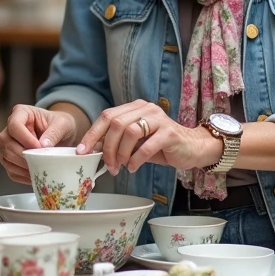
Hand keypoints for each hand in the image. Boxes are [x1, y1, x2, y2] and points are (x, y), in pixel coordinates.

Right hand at [0, 105, 77, 183]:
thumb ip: (54, 132)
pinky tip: (34, 176)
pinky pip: (10, 169)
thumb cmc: (61, 124)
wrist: (62, 134)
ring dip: (20, 166)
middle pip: (6, 141)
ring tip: (38, 170)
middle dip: (22, 154)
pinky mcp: (10, 157)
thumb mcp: (63, 124)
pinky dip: (21, 175)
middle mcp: (10, 127)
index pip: (14, 125)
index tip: (39, 147)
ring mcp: (8, 143)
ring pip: (5, 156)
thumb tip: (43, 145)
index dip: (25, 138)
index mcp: (21, 113)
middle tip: (38, 162)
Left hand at [77, 100, 221, 174]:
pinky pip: (146, 146)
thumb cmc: (161, 146)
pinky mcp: (170, 133)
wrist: (192, 148)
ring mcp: (159, 119)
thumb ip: (118, 141)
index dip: (92, 134)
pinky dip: (136, 160)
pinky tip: (133, 168)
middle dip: (107, 148)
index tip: (82, 151)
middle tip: (108, 165)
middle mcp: (146, 108)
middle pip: (116, 123)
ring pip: (130, 132)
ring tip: (121, 166)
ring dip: (121, 154)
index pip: (107, 116)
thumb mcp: (136, 142)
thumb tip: (93, 150)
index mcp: (135, 107)